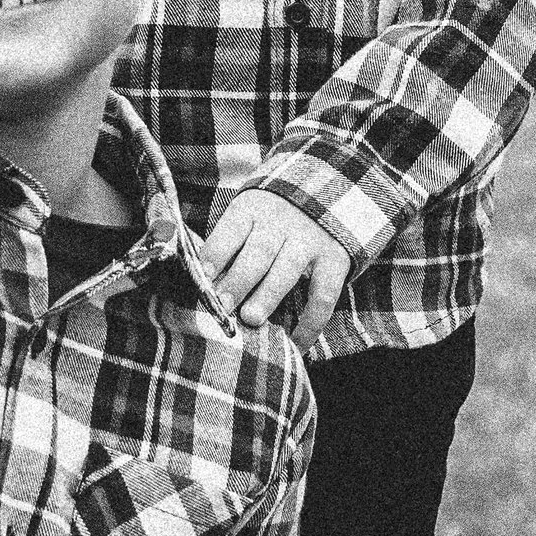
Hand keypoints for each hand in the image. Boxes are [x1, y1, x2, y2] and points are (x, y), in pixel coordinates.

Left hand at [206, 186, 351, 349]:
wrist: (329, 192)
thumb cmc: (272, 216)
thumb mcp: (249, 217)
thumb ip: (229, 247)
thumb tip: (206, 290)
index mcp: (252, 210)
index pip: (230, 232)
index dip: (215, 255)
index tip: (201, 278)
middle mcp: (281, 222)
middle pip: (258, 252)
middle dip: (239, 280)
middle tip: (223, 305)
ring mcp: (310, 240)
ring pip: (288, 270)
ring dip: (269, 295)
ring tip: (251, 319)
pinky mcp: (335, 260)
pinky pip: (324, 295)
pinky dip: (311, 322)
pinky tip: (296, 343)